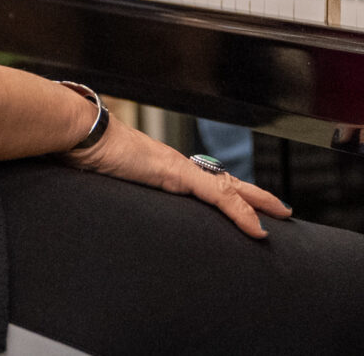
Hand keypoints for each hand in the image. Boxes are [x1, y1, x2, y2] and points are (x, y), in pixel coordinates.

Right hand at [67, 108, 289, 239]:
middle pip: (225, 182)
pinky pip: (218, 197)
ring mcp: (179, 169)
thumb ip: (123, 190)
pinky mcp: (178, 174)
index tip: (247, 207)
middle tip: (281, 210)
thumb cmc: (90, 156)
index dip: (229, 195)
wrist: (82, 136)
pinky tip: (256, 227)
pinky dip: (240, 212)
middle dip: (254, 196)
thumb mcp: (112, 184)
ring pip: (228, 187)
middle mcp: (177, 166)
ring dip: (256, 202)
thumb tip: (116, 211)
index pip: (206, 182)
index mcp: (165, 169)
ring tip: (279, 215)